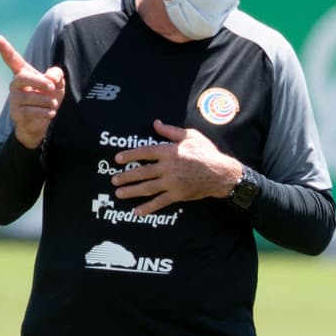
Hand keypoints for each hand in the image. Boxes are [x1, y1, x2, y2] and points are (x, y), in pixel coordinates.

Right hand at [0, 34, 65, 148]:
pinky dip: (44, 112)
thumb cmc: (48, 98)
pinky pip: (30, 111)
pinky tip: (50, 113)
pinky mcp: (16, 113)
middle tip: (51, 88)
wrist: (42, 122)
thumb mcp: (58, 84)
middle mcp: (15, 85)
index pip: (12, 59)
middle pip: (22, 77)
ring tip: (52, 104)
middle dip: (39, 82)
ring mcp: (13, 99)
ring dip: (46, 101)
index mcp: (23, 74)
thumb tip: (51, 78)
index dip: (4, 48)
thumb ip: (57, 74)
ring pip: (29, 97)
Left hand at [110, 119, 243, 214]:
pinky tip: (136, 212)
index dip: (130, 155)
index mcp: (170, 151)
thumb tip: (155, 123)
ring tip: (119, 193)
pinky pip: (159, 202)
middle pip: (142, 172)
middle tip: (114, 179)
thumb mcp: (190, 136)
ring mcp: (172, 183)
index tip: (117, 159)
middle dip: (126, 176)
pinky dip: (147, 208)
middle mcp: (168, 167)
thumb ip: (171, 131)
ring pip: (147, 188)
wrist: (221, 173)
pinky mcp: (177, 195)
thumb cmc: (206, 152)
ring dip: (131, 191)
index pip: (144, 152)